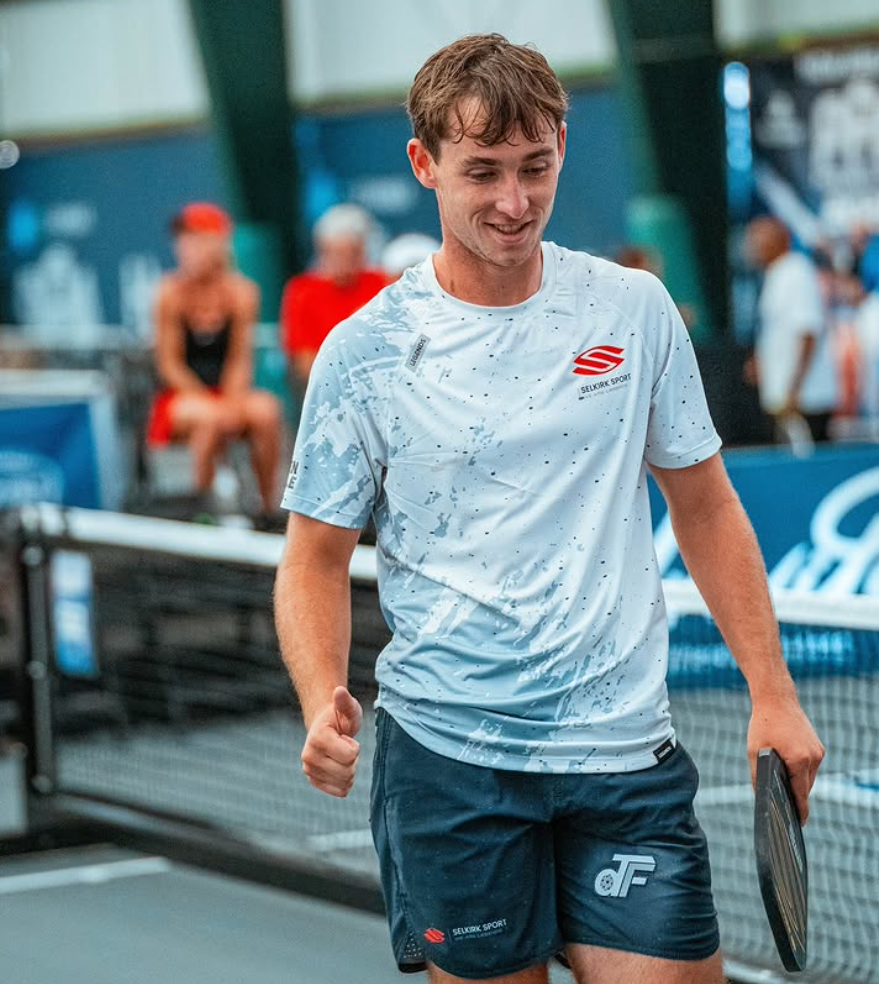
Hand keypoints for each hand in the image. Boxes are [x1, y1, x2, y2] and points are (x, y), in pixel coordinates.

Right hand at [300, 687, 362, 797]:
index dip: (354, 747)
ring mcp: (309, 770)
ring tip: (340, 754)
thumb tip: (339, 690)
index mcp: (317, 738)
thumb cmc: (340, 716)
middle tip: (344, 745)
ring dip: (349, 770)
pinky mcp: (313, 781)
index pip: (350, 756)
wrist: (326, 726)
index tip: (345, 737)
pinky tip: (339, 767)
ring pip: (345, 783)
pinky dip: (345, 782)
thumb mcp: (348, 707)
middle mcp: (309, 756)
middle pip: (348, 772)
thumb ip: (345, 701)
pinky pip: (340, 792)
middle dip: (353, 759)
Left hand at [747, 693, 824, 823]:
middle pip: (805, 787)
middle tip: (784, 808)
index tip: (798, 825)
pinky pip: (810, 766)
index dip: (800, 811)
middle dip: (795, 796)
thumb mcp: (755, 752)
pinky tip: (788, 769)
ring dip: (797, 782)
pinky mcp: (817, 747)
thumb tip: (761, 796)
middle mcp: (813, 757)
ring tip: (784, 785)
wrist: (776, 699)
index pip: (801, 794)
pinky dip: (800, 770)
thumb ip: (758, 776)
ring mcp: (817, 751)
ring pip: (808, 777)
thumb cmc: (763, 725)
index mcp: (799, 760)